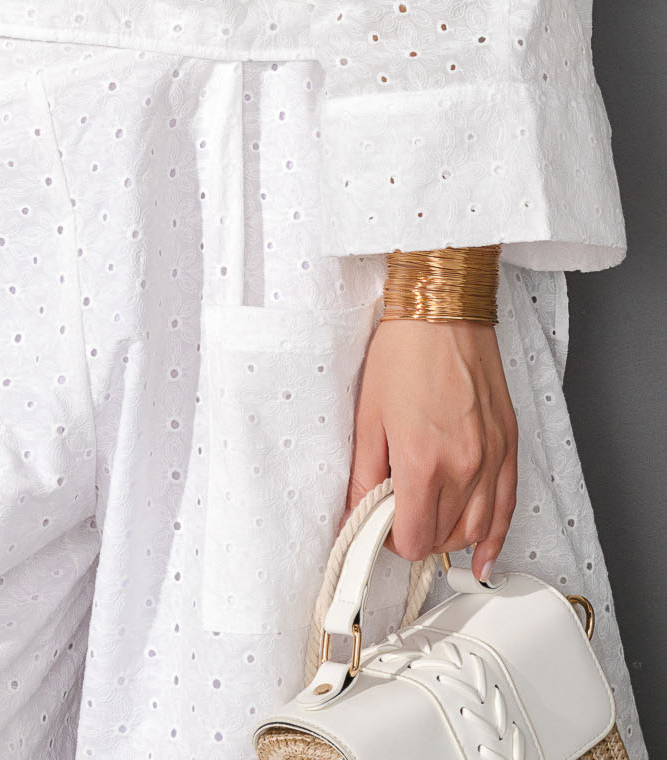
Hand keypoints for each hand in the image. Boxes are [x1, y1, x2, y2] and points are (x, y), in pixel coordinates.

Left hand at [346, 318, 517, 579]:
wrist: (443, 311)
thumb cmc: (404, 351)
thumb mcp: (368, 415)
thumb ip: (365, 474)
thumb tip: (358, 511)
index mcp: (425, 463)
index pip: (413, 539)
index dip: (391, 540)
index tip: (380, 524)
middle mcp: (465, 467)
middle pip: (444, 537)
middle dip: (417, 535)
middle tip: (398, 514)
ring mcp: (492, 458)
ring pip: (477, 530)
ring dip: (451, 537)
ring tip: (430, 525)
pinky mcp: (508, 445)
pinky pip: (507, 508)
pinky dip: (495, 536)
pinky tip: (484, 555)